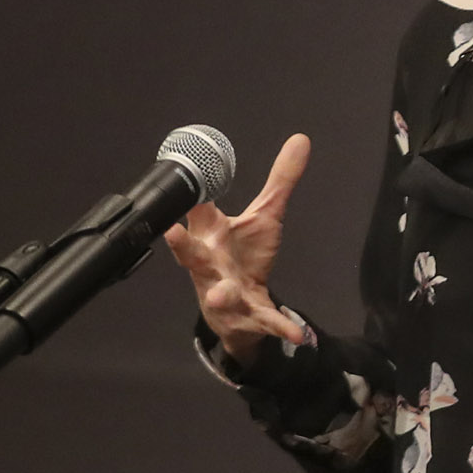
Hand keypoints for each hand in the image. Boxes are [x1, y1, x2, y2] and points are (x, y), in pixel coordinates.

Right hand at [164, 133, 311, 359]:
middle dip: (182, 246)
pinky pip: (264, 322)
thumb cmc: (243, 256)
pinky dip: (279, 327)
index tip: (184, 183)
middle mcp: (211, 265)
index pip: (195, 214)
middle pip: (192, 256)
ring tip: (222, 295)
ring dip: (220, 294)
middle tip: (171, 234)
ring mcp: (226, 293)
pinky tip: (296, 334)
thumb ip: (280, 180)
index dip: (189, 199)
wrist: (241, 312)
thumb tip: (301, 138)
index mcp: (210, 237)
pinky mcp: (249, 315)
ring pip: (218, 293)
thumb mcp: (265, 216)